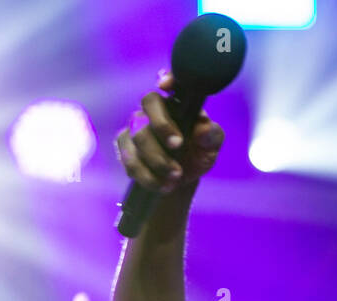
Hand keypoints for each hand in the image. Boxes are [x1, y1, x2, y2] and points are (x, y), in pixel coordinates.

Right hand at [114, 72, 224, 193]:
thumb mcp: (210, 147)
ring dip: (158, 160)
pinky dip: (148, 176)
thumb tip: (203, 128)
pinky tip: (163, 185)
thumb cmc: (197, 154)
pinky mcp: (125, 147)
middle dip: (162, 126)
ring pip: (138, 136)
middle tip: (178, 146)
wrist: (179, 180)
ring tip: (176, 176)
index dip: (167, 78)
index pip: (171, 83)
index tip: (165, 86)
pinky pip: (130, 159)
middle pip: (148, 104)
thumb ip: (211, 136)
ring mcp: (136, 127)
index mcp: (177, 103)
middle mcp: (154, 110)